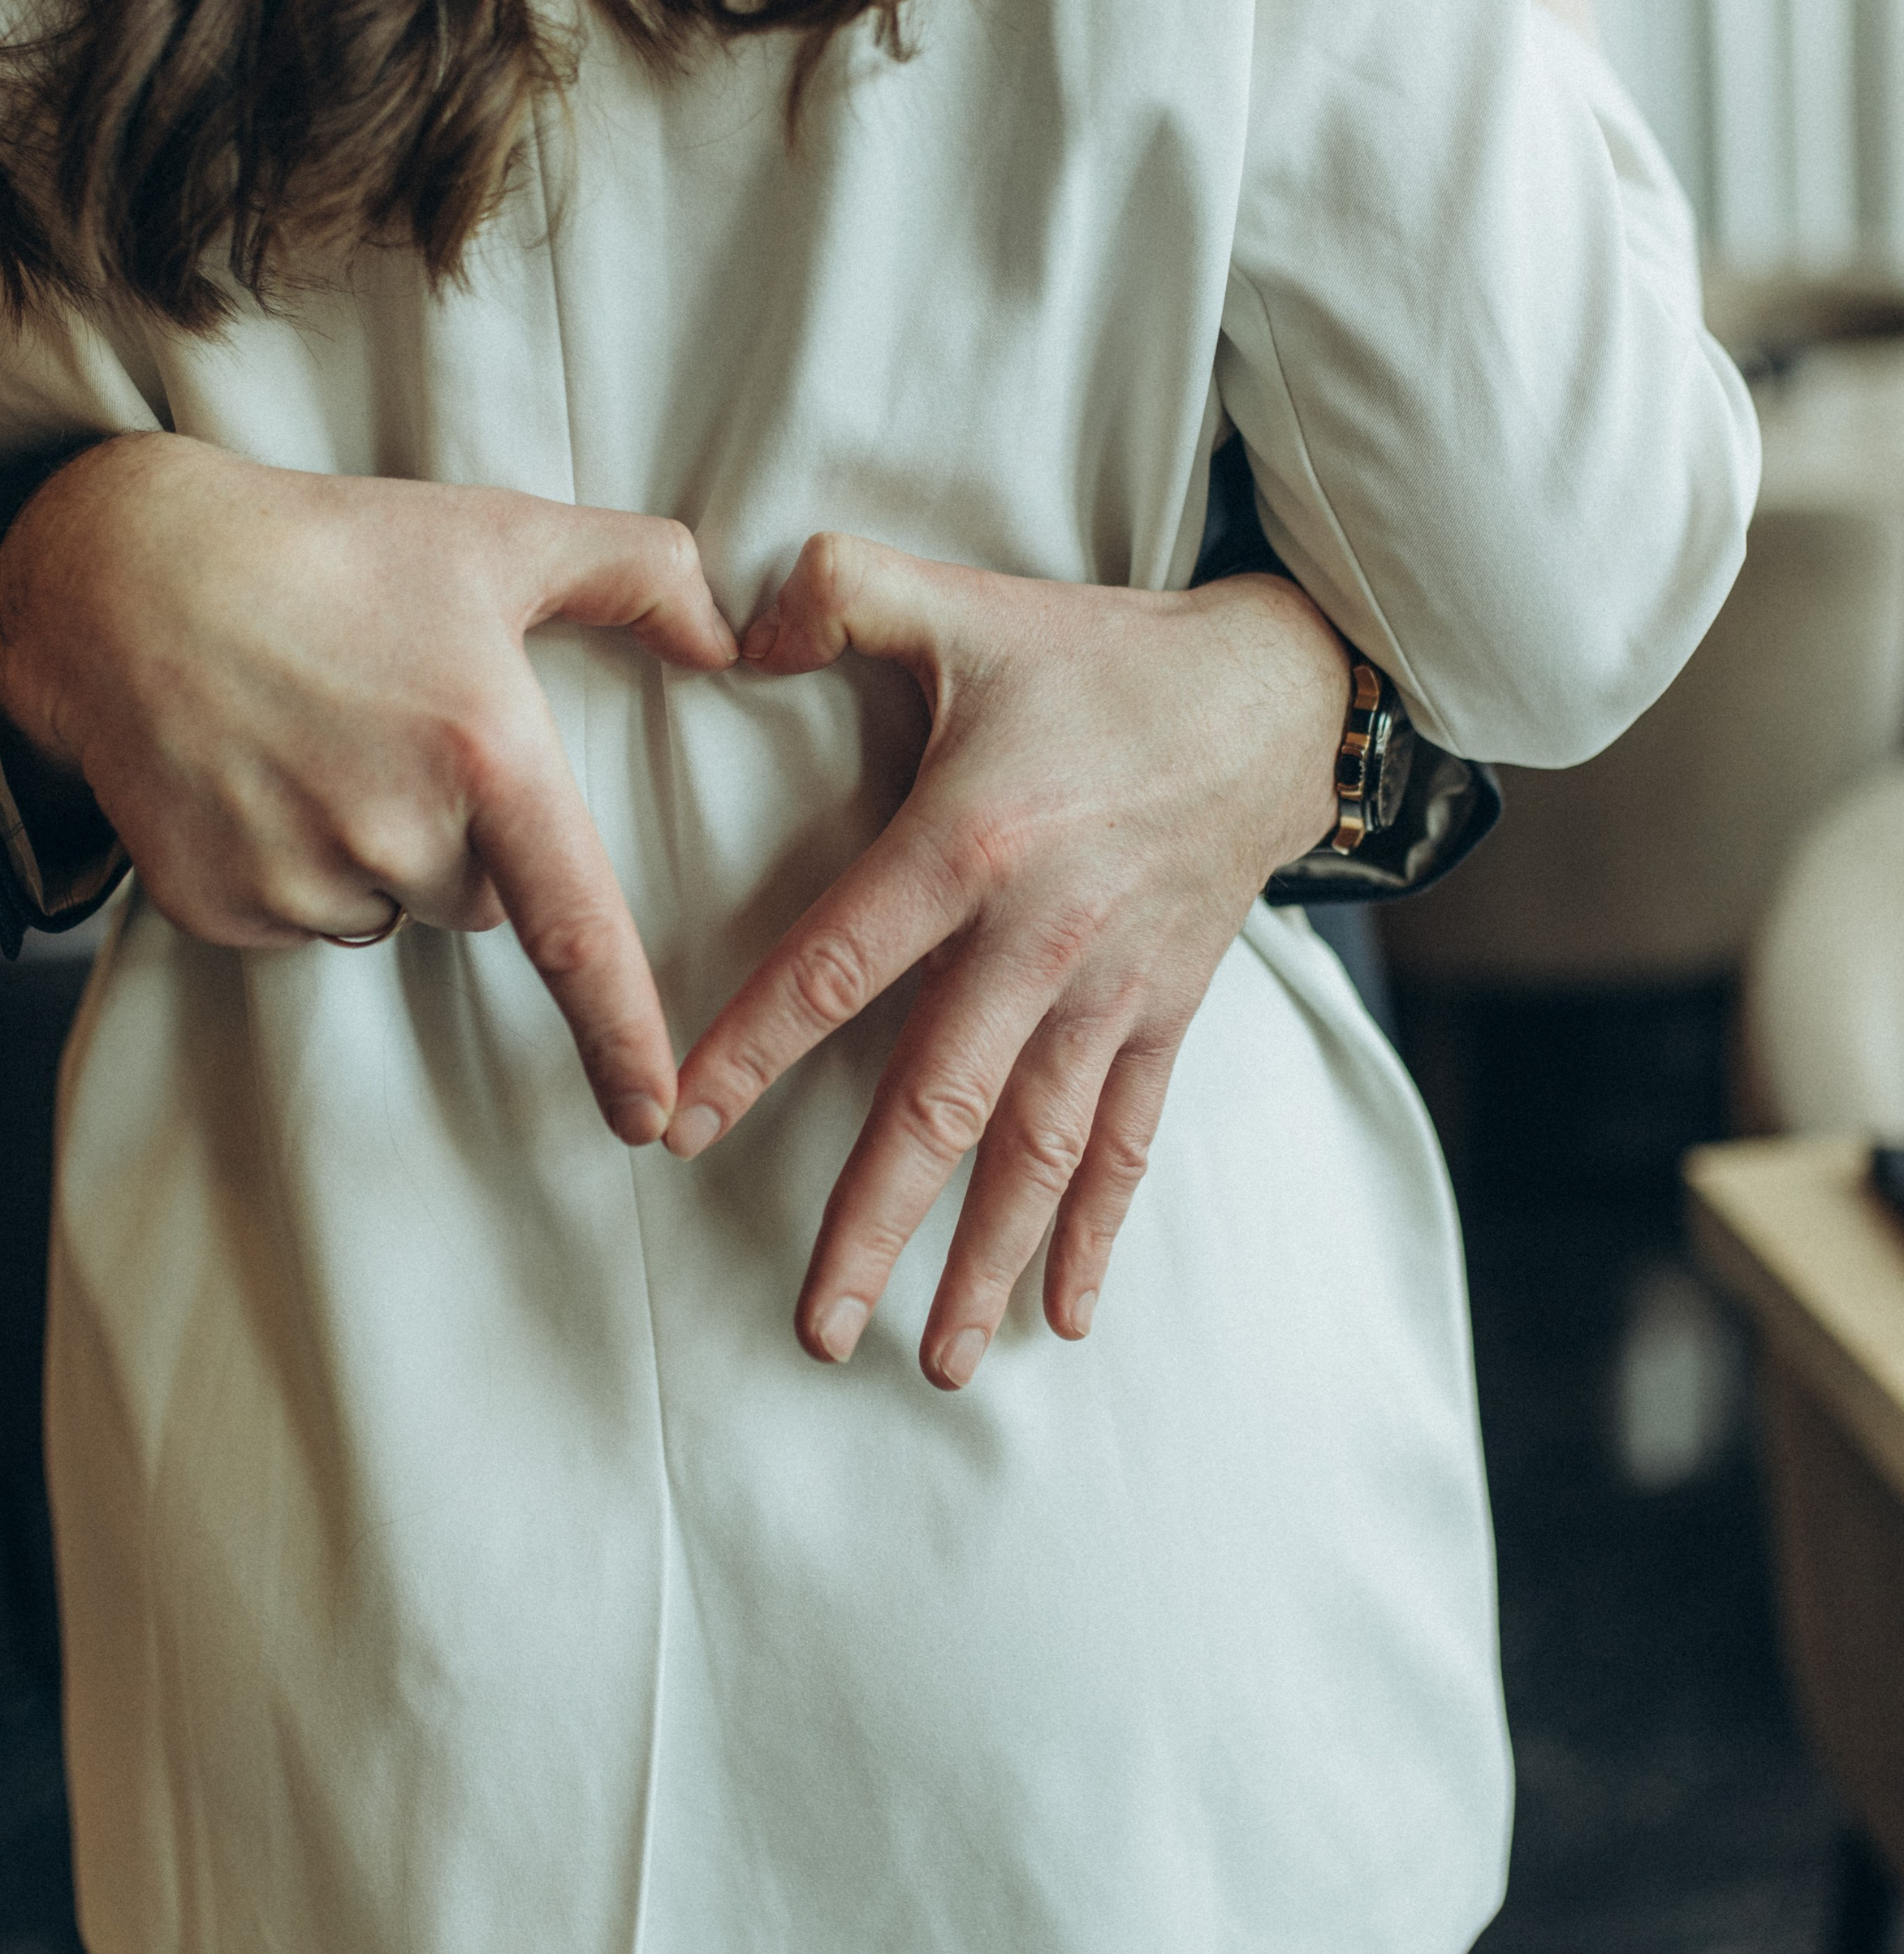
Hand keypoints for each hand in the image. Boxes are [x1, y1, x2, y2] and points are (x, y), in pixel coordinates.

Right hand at [0, 434, 735, 1140]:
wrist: (129, 576)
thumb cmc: (333, 547)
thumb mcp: (499, 534)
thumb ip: (639, 571)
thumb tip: (730, 638)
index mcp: (482, 755)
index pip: (573, 928)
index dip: (620, 1034)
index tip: (654, 1118)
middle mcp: (393, 833)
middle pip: (477, 900)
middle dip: (460, 843)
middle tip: (395, 733)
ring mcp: (297, 876)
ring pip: (385, 913)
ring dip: (372, 856)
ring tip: (317, 744)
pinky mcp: (218, 905)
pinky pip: (297, 921)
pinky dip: (291, 868)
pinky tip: (259, 777)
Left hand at [666, 538, 1347, 1383]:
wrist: (1274, 698)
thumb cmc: (1098, 655)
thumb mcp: (966, 600)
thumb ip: (840, 591)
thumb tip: (731, 626)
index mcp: (972, 843)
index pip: (839, 964)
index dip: (754, 1050)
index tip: (679, 1132)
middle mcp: (1042, 938)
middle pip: (942, 1105)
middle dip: (873, 1224)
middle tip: (815, 1330)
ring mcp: (1111, 990)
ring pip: (1039, 1152)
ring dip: (984, 1263)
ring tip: (933, 1362)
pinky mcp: (1165, 1014)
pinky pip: (1127, 1143)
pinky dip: (1096, 1234)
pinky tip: (1065, 1321)